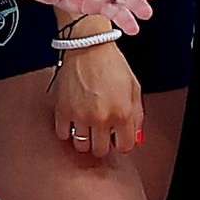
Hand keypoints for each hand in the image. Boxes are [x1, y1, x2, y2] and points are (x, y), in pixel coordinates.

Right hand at [51, 37, 145, 160]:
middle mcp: (101, 118)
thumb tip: (135, 135)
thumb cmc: (111, 65)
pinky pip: (63, 134)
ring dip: (86, 140)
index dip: (123, 143)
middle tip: (103, 133)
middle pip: (101, 150)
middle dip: (104, 143)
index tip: (119, 138)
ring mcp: (80, 116)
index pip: (125, 146)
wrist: (88, 49)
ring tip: (89, 127)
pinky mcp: (62, 111)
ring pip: (81, 146)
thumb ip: (137, 115)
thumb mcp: (134, 89)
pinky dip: (68, 131)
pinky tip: (75, 122)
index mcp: (122, 113)